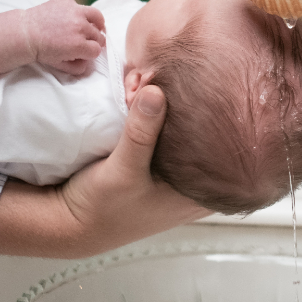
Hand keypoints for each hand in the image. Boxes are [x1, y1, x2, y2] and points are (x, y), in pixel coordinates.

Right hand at [0, 85, 210, 257]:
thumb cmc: (103, 208)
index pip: (231, 153)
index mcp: (201, 194)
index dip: (229, 123)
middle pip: (210, 138)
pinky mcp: (157, 163)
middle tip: (193, 79)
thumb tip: (156, 91)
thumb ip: (141, 133)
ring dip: (176, 110)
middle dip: (200, 109)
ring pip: (187, 133)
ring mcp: (176, 174)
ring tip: (170, 81)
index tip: (221, 92)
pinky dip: (160, 115)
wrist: (71, 222)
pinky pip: (167, 133)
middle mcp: (195, 184)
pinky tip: (152, 95)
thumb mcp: (123, 170)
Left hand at [23, 0, 105, 75]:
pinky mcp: (68, 1)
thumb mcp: (60, 65)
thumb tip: (88, 62)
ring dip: (97, 24)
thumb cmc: (41, 50)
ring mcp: (74, 11)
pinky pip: (81, 7)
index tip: (86, 52)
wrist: (25, 33)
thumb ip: (78, 67)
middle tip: (87, 42)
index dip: (92, 53)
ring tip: (93, 27)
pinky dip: (79, 13)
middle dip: (94, 41)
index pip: (97, 50)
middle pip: (98, 35)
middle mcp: (79, 27)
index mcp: (78, 45)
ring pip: (97, 17)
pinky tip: (71, 18)